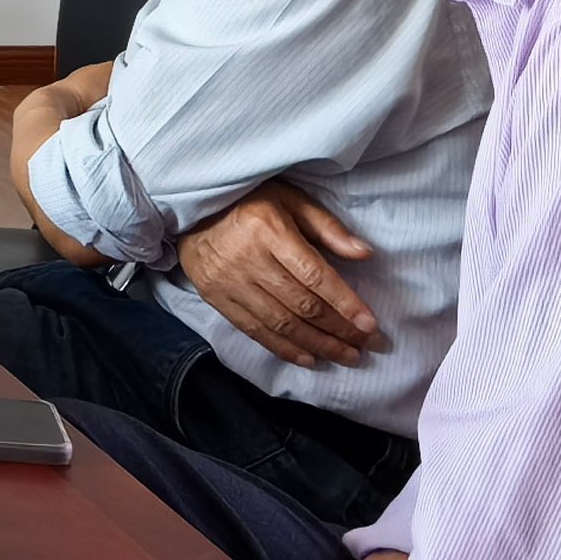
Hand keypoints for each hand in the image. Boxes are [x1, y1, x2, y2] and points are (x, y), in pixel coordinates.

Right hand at [179, 186, 383, 368]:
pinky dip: (284, 348)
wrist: (191, 212)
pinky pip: (255, 330)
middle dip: (339, 329)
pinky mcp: (216, 298)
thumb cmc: (249, 202)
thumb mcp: (291, 200)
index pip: (313, 275)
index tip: (369, 324)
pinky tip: (309, 358)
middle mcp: (247, 259)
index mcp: (268, 229)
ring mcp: (229, 282)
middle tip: (366, 345)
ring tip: (346, 356)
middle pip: (301, 304)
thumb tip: (364, 254)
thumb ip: (327, 227)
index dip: (344, 302)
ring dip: (318, 344)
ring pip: (281, 322)